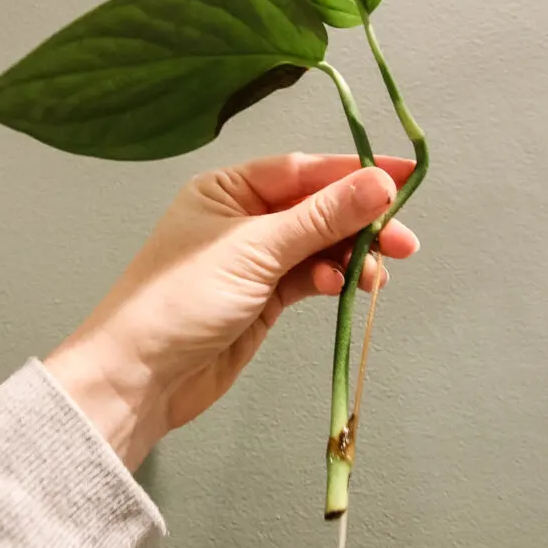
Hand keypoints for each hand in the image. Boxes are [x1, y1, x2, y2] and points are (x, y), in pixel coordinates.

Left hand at [45, 154, 419, 470]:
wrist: (141, 377)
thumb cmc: (182, 300)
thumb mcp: (257, 249)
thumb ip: (322, 218)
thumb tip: (380, 184)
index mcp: (228, 188)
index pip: (303, 170)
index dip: (355, 172)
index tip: (405, 177)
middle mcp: (242, 218)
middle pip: (316, 208)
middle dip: (360, 221)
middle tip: (404, 240)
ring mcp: (254, 260)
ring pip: (319, 245)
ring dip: (350, 256)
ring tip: (375, 275)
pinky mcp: (264, 298)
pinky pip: (310, 277)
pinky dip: (331, 280)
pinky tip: (344, 288)